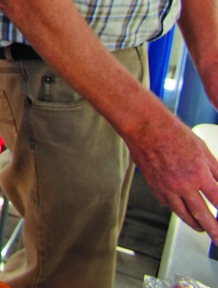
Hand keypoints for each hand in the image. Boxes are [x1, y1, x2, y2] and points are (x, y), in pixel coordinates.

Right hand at [126, 114, 217, 239]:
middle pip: (201, 214)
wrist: (145, 127)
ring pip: (182, 213)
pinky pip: (165, 202)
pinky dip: (174, 208)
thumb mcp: (202, 148)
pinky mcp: (153, 184)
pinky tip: (178, 208)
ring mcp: (166, 186)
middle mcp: (183, 185)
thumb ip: (215, 168)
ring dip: (193, 223)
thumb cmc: (172, 132)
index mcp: (198, 174)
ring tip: (200, 229)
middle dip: (213, 229)